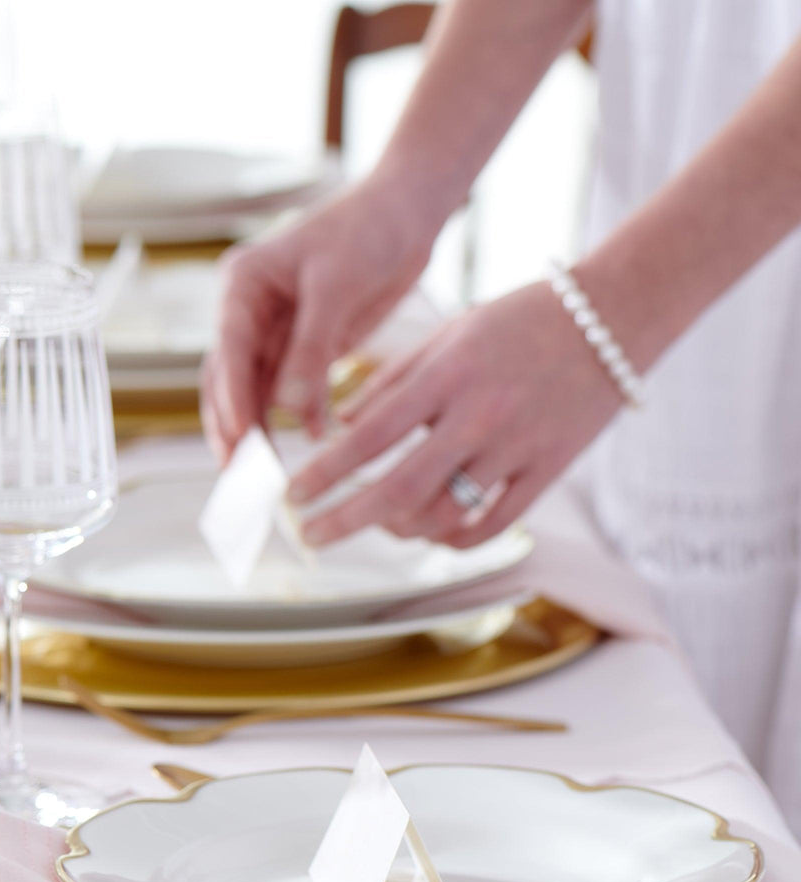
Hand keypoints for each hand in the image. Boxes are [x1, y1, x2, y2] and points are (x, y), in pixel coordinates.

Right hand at [202, 171, 436, 460]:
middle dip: (234, 427)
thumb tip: (287, 410)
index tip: (241, 440)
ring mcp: (275, 331)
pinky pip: (292, 391)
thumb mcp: (337, 286)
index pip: (228, 351)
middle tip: (241, 474)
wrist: (408, 211)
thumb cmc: (369, 229)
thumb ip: (311, 349)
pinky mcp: (305, 347)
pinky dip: (301, 416)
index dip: (232, 399)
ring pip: (256, 392)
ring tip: (268, 472)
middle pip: (229, 380)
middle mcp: (249, 310)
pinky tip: (316, 438)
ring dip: (262, 430)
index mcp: (242, 284)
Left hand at [287, 281, 624, 548]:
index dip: (323, 472)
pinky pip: (491, 526)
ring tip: (373, 523)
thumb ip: (393, 380)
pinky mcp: (547, 471)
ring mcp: (516, 448)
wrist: (614, 318)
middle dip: (343, 519)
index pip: (368, 436)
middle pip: (397, 489)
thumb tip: (340, 426)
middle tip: (308, 536)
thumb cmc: (519, 320)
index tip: (290, 494)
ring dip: (396, 530)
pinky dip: (451, 540)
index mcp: (447, 374)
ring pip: (442, 516)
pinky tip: (428, 534)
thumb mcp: (449, 333)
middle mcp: (479, 415)